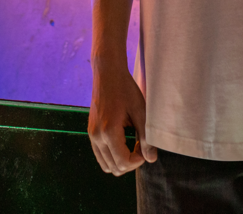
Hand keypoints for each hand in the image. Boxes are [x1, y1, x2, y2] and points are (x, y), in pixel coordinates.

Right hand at [89, 60, 156, 175]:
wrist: (107, 74)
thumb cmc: (125, 90)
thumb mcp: (140, 112)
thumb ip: (145, 137)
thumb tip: (151, 159)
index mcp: (109, 132)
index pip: (123, 163)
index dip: (138, 161)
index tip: (144, 147)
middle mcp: (97, 137)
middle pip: (114, 168)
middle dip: (131, 162)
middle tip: (140, 146)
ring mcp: (92, 135)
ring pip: (106, 165)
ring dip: (121, 161)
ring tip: (132, 144)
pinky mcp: (91, 132)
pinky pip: (101, 155)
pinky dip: (113, 155)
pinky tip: (124, 140)